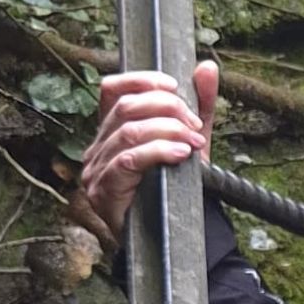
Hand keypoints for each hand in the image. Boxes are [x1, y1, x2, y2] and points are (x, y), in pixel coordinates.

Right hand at [80, 60, 216, 240]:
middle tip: (196, 126)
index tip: (176, 87)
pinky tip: (182, 155)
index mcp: (113, 130)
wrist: (171, 236)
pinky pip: (128, 160)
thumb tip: (207, 67)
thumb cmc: (175, 187)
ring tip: (195, 143)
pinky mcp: (103, 191)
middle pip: (126, 107)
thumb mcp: (191, 140)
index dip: (143, 80)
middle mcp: (98, 146)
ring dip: (169, 131)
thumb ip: (200, 106)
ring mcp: (96, 169)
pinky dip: (159, 152)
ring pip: (129, 131)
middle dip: (168, 109)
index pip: (113, 89)